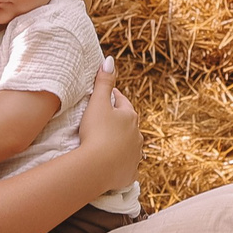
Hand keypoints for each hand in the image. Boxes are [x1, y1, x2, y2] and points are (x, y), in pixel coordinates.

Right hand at [76, 58, 142, 181]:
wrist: (96, 167)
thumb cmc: (96, 132)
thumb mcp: (97, 103)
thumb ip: (103, 82)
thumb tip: (109, 60)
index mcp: (130, 117)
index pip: (122, 102)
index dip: (113, 98)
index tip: (106, 96)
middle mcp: (137, 135)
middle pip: (128, 124)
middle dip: (119, 121)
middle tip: (106, 120)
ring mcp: (135, 156)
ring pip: (129, 145)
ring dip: (121, 143)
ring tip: (109, 143)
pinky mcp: (129, 173)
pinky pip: (126, 167)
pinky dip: (121, 165)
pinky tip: (114, 166)